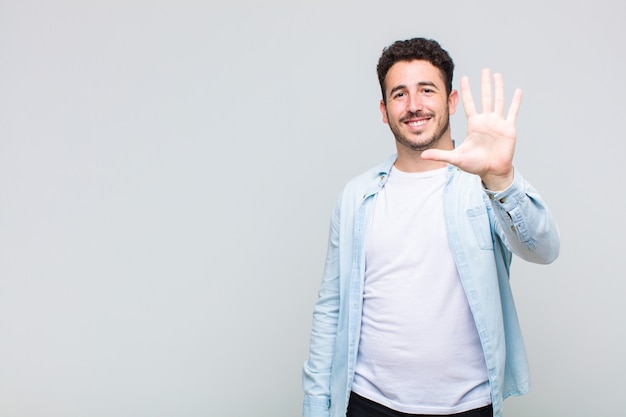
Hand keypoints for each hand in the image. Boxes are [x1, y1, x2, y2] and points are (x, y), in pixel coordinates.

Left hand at [421, 68, 521, 189]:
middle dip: (484, 84)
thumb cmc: (475, 164)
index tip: (464, 78)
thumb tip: (422, 155)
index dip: (466, 91)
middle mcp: (486, 120)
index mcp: (474, 124)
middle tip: (484, 70)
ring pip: (499, 101)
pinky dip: (516, 102)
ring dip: (499, 88)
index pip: (469, 103)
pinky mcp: (509, 128)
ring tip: (498, 75)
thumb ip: (440, 155)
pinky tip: (518, 91)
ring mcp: (498, 123)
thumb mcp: (456, 158)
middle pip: (485, 97)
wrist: (492, 171)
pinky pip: (513, 112)